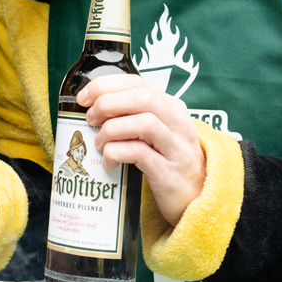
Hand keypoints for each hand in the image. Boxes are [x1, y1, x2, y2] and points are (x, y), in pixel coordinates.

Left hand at [79, 74, 203, 226]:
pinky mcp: (169, 172)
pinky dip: (117, 153)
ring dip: (112, 130)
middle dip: (108, 103)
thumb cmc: (169, 162)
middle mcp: (178, 123)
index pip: (138, 83)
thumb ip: (134, 116)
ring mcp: (176, 148)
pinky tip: (109, 162)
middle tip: (91, 118)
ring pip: (143, 123)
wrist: (197, 197)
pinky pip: (139, 153)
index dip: (106, 86)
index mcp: (172, 108)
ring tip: (100, 143)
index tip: (84, 97)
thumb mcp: (157, 133)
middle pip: (141, 98)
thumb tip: (95, 106)